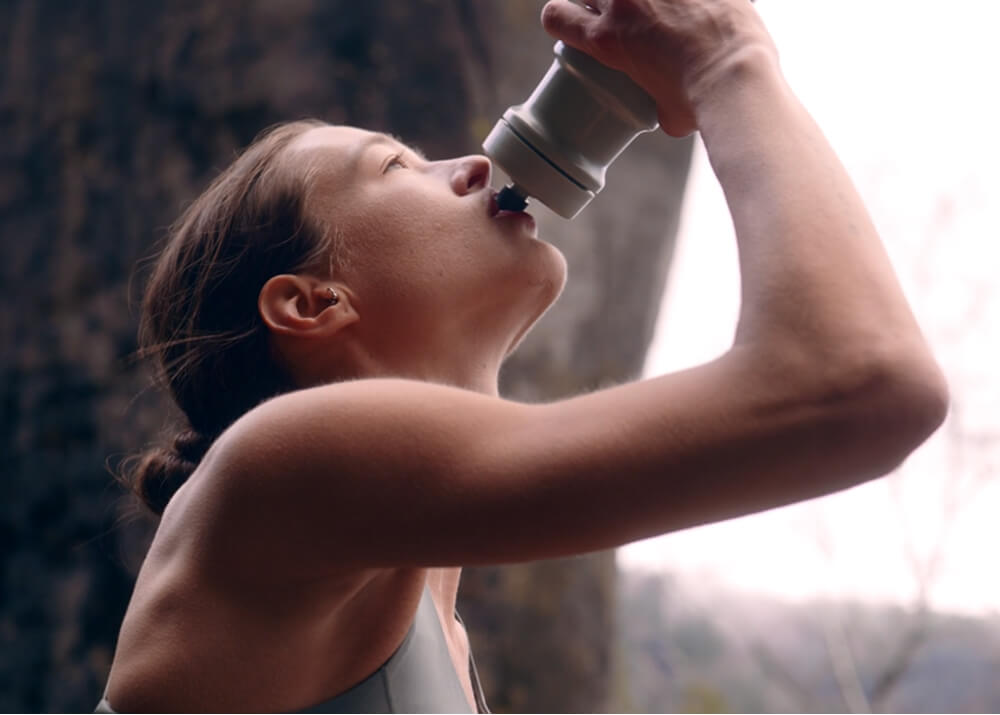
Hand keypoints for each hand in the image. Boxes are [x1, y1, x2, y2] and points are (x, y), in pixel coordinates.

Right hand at [540, 0, 777, 135]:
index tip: (571, 24)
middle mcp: (622, 4)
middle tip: (618, 15)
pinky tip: (691, 4)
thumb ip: (659, 103)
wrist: (734, 73)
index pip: (556, 16)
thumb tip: (669, 111)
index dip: (559, 19)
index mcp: (606, 40)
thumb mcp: (667, 113)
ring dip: (635, 0)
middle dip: (596, 1)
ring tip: (657, 12)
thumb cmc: (699, 100)